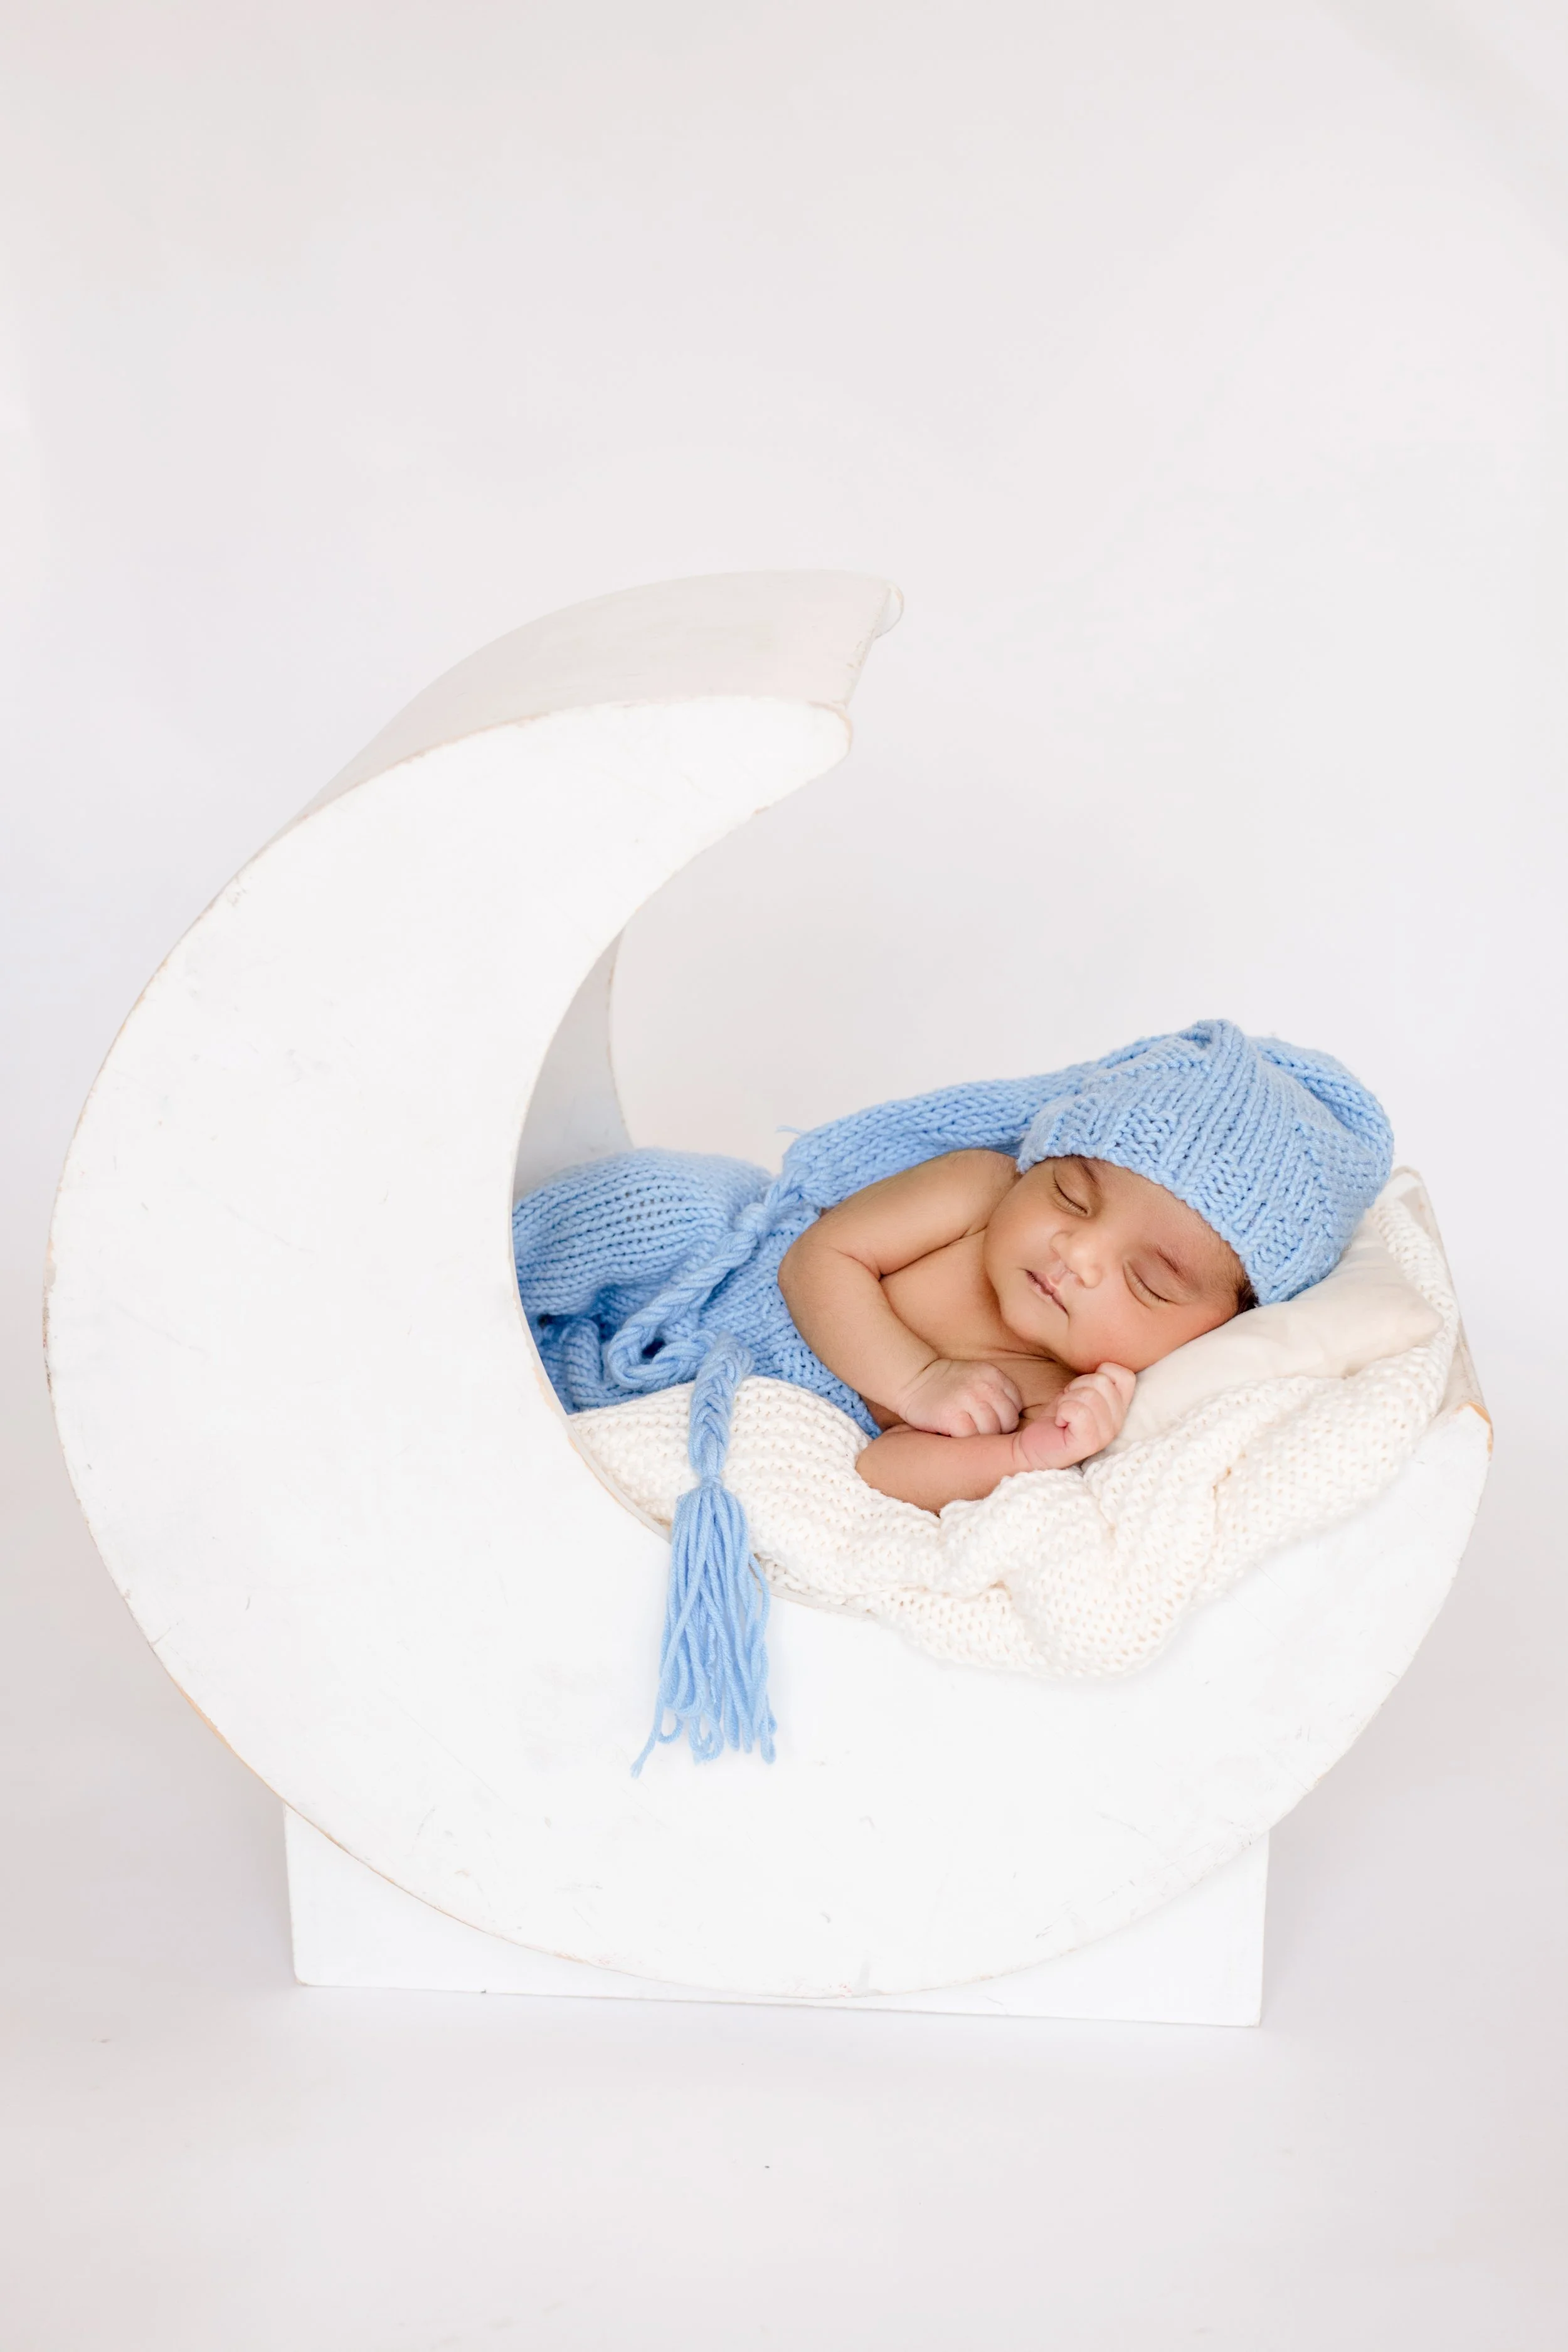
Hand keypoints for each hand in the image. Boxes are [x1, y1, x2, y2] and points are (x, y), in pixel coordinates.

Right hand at [895, 1356, 1024, 1436]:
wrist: (912, 1379)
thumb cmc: (947, 1385)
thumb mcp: (977, 1378)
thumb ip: (997, 1394)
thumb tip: (1014, 1427)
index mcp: (993, 1375)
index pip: (1015, 1406)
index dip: (1004, 1419)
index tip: (988, 1421)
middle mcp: (984, 1386)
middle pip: (1008, 1421)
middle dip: (996, 1431)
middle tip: (978, 1432)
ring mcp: (968, 1400)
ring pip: (992, 1432)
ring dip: (981, 1439)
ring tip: (967, 1435)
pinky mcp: (953, 1416)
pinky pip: (972, 1439)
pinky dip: (966, 1442)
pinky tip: (955, 1435)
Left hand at [1013, 1363, 1135, 1470]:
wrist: (1035, 1445)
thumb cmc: (1060, 1415)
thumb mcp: (1081, 1391)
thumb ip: (1098, 1381)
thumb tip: (1103, 1364)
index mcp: (1120, 1409)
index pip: (1126, 1377)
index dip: (1101, 1373)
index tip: (1084, 1388)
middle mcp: (1118, 1423)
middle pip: (1102, 1382)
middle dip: (1077, 1386)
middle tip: (1069, 1404)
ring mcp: (1106, 1435)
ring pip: (1089, 1395)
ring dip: (1068, 1400)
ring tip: (1065, 1414)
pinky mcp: (1089, 1443)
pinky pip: (1078, 1411)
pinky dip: (1062, 1410)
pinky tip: (1061, 1422)